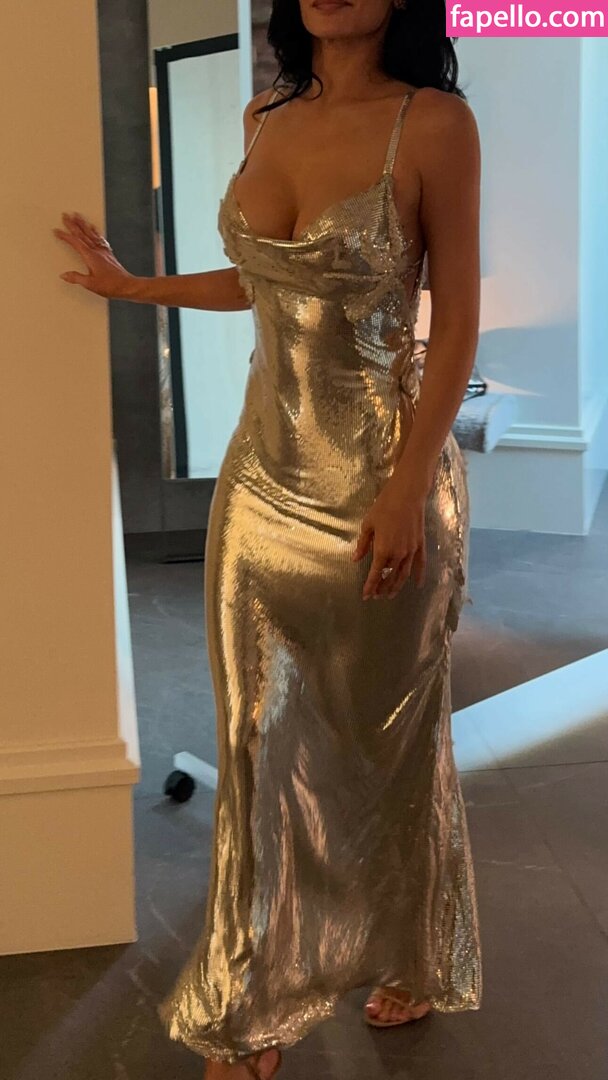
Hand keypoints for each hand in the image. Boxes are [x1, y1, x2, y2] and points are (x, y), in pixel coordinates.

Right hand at [52, 212, 132, 298]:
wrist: (126, 286)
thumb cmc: (111, 285)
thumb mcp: (90, 284)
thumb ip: (76, 278)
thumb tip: (64, 275)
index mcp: (90, 256)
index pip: (75, 242)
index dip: (65, 236)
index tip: (57, 231)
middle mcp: (97, 251)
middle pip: (82, 234)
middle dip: (72, 224)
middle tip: (65, 215)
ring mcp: (103, 251)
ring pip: (91, 233)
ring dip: (83, 224)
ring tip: (78, 216)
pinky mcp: (108, 254)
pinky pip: (100, 238)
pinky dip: (95, 231)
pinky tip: (94, 228)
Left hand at [352, 478, 426, 599]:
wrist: (407, 494)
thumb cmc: (384, 506)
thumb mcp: (368, 524)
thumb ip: (363, 544)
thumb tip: (356, 559)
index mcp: (383, 550)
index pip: (375, 574)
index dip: (370, 586)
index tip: (366, 596)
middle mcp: (398, 554)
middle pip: (390, 577)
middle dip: (382, 588)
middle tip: (376, 596)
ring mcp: (411, 550)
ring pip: (404, 574)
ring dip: (397, 586)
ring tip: (390, 594)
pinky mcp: (420, 544)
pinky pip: (420, 564)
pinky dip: (419, 576)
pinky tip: (418, 584)